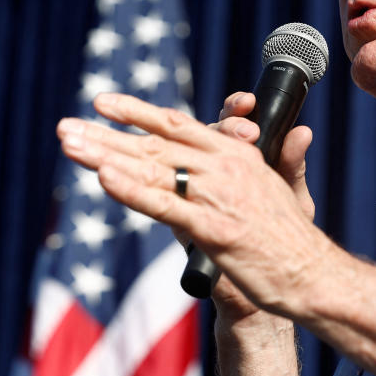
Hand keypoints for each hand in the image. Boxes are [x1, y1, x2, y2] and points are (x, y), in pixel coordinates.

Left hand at [56, 92, 324, 315]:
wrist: (310, 272)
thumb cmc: (292, 235)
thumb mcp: (286, 189)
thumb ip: (286, 158)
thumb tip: (301, 131)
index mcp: (237, 153)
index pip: (179, 124)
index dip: (137, 112)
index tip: (103, 103)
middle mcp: (224, 166)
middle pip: (154, 144)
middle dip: (106, 134)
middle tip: (65, 127)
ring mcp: (217, 196)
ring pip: (152, 169)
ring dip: (106, 155)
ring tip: (69, 144)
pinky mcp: (212, 228)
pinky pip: (165, 206)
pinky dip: (133, 191)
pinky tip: (104, 178)